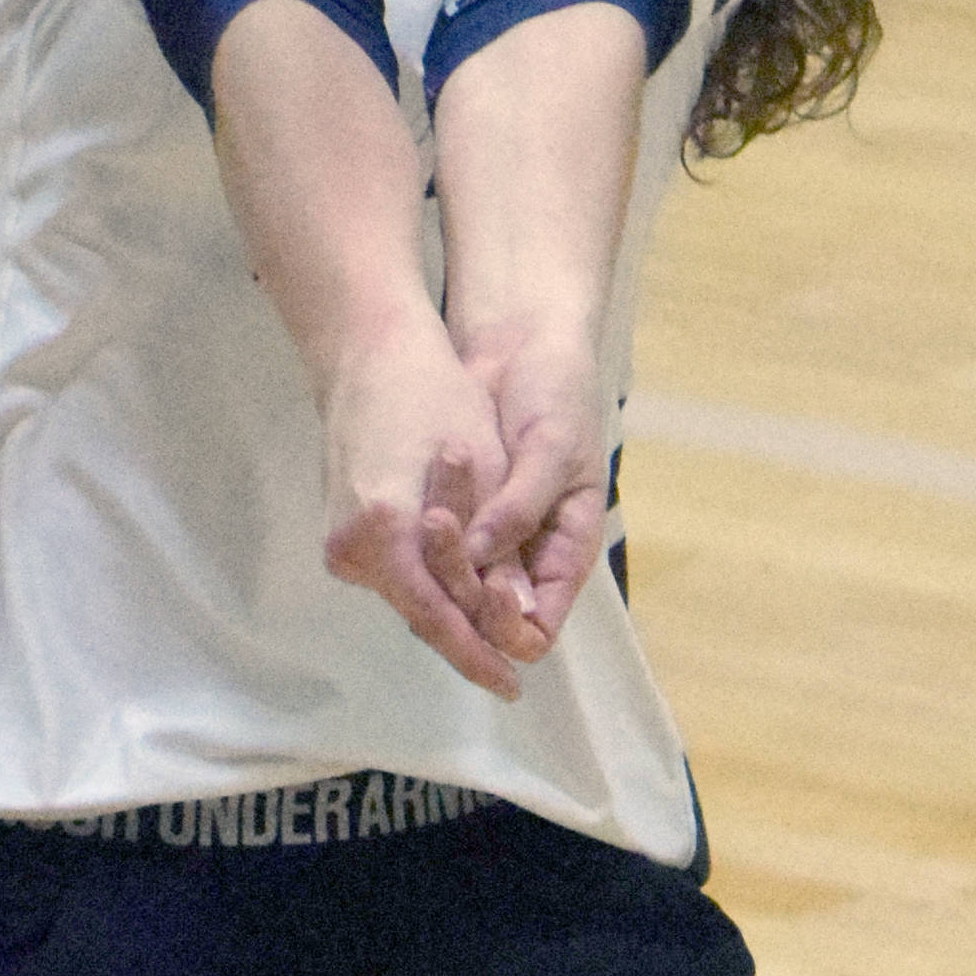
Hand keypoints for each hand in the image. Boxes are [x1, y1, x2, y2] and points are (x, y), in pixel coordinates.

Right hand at [319, 313, 552, 699]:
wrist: (367, 353)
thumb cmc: (437, 397)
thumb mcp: (485, 471)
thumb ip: (495, 549)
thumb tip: (519, 614)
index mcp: (385, 529)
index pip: (437, 616)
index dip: (476, 654)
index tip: (511, 686)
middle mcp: (352, 546)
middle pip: (419, 612)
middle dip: (468, 634)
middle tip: (512, 663)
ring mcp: (339, 541)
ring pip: (407, 593)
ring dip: (451, 604)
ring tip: (498, 624)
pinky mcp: (339, 532)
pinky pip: (392, 572)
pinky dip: (429, 580)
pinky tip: (464, 584)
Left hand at [451, 322, 606, 653]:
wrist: (519, 345)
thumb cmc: (555, 394)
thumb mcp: (552, 446)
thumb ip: (521, 506)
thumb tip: (481, 563)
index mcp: (566, 553)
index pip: (537, 630)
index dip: (507, 629)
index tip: (483, 593)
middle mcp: (524, 560)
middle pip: (484, 621)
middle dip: (460, 591)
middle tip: (438, 530)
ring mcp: (487, 541)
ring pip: (453, 591)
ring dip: (436, 562)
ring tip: (430, 508)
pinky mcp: (454, 517)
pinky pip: (432, 554)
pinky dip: (420, 541)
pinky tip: (409, 507)